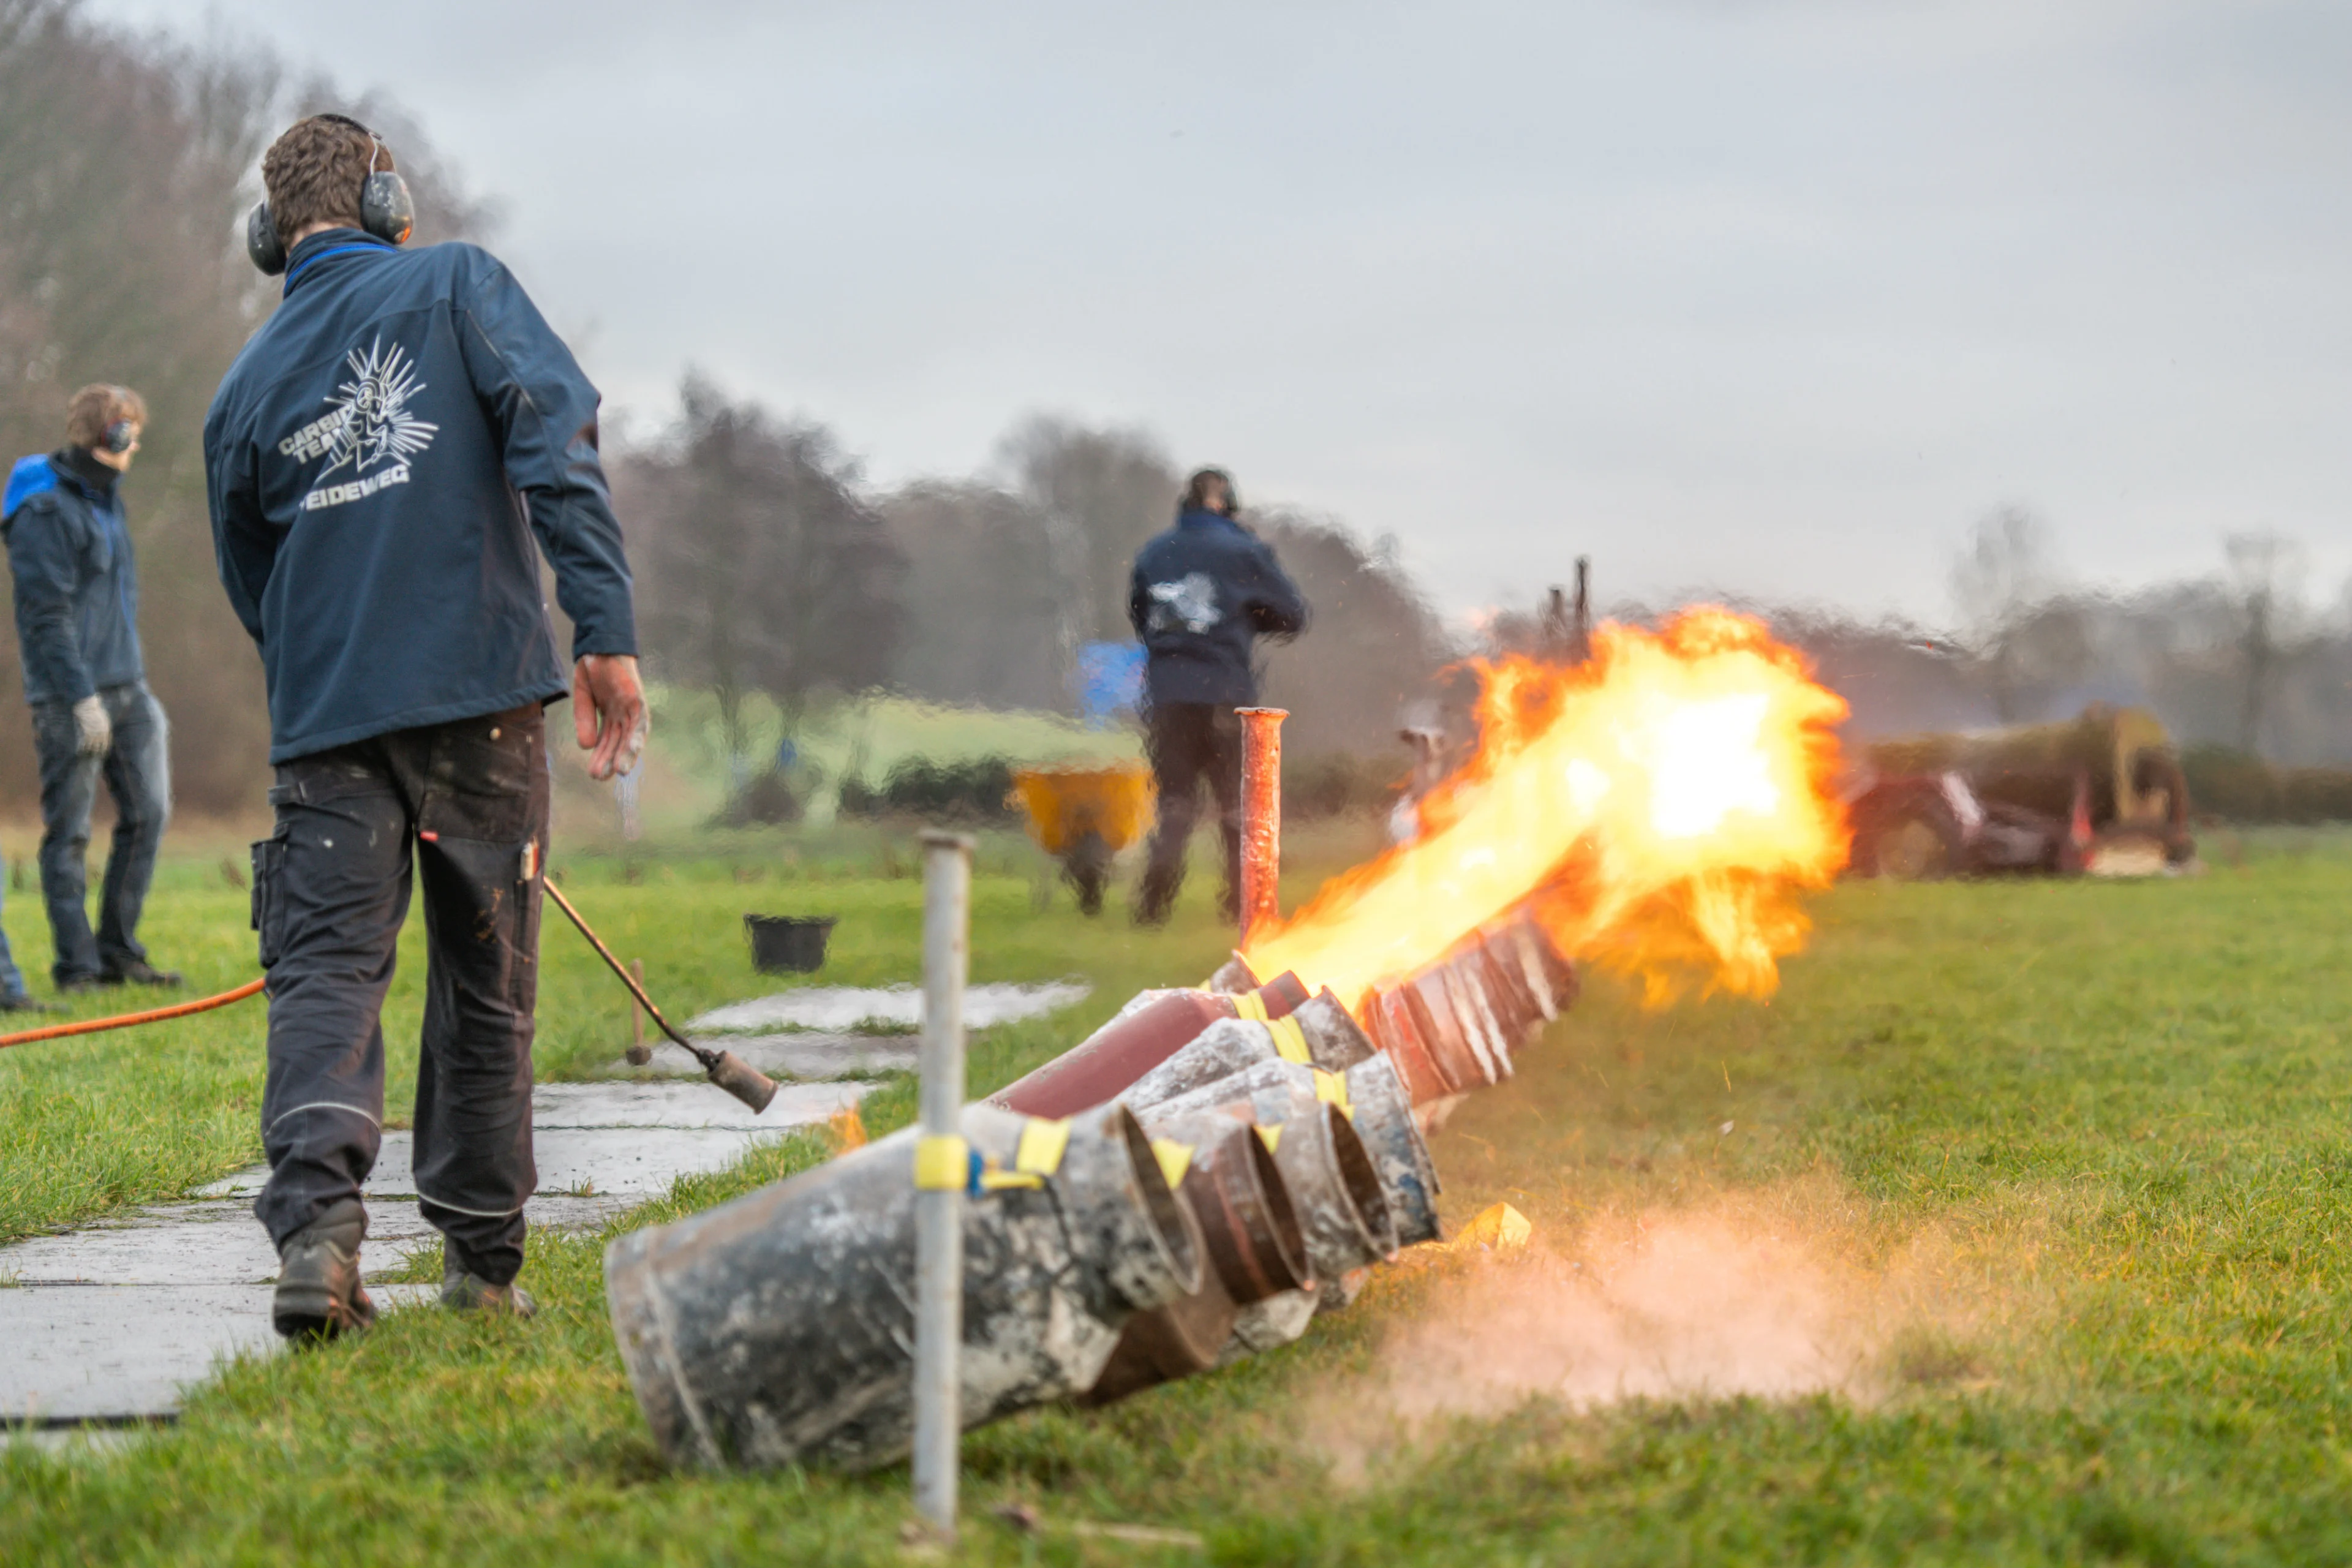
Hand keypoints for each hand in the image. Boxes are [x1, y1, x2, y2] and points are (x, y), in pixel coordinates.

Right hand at [70, 695, 110, 757]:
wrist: (87, 705)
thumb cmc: (94, 710)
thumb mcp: (102, 718)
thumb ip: (103, 726)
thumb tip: (102, 732)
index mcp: (106, 727)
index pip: (107, 741)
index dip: (105, 747)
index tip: (103, 752)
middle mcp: (102, 730)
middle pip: (100, 744)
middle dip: (98, 750)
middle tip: (95, 755)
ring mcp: (94, 730)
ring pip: (93, 744)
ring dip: (89, 749)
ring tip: (87, 752)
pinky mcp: (87, 729)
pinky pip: (86, 741)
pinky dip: (83, 746)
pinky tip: (81, 749)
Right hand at [572, 654, 646, 781]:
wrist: (600, 643)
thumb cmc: (594, 669)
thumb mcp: (583, 698)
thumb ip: (585, 720)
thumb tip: (585, 747)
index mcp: (611, 715)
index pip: (607, 740)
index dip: (602, 756)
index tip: (595, 773)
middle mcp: (624, 714)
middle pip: (618, 741)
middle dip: (610, 759)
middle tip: (600, 777)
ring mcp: (633, 707)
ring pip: (631, 735)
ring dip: (626, 753)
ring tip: (620, 771)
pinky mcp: (639, 698)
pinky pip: (641, 720)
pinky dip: (637, 735)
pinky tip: (632, 748)